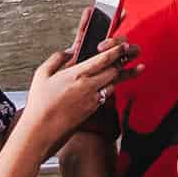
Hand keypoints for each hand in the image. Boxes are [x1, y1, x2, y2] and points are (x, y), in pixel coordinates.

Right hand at [20, 37, 140, 160]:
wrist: (41, 131)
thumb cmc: (39, 104)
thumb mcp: (42, 74)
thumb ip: (57, 59)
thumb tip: (68, 51)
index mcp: (77, 74)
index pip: (103, 59)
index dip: (117, 50)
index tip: (124, 45)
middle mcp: (88, 85)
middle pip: (115, 70)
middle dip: (125, 60)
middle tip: (133, 52)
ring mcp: (93, 98)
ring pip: (115, 82)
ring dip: (125, 74)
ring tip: (138, 67)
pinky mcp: (93, 109)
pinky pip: (107, 94)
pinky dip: (112, 86)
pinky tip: (115, 83)